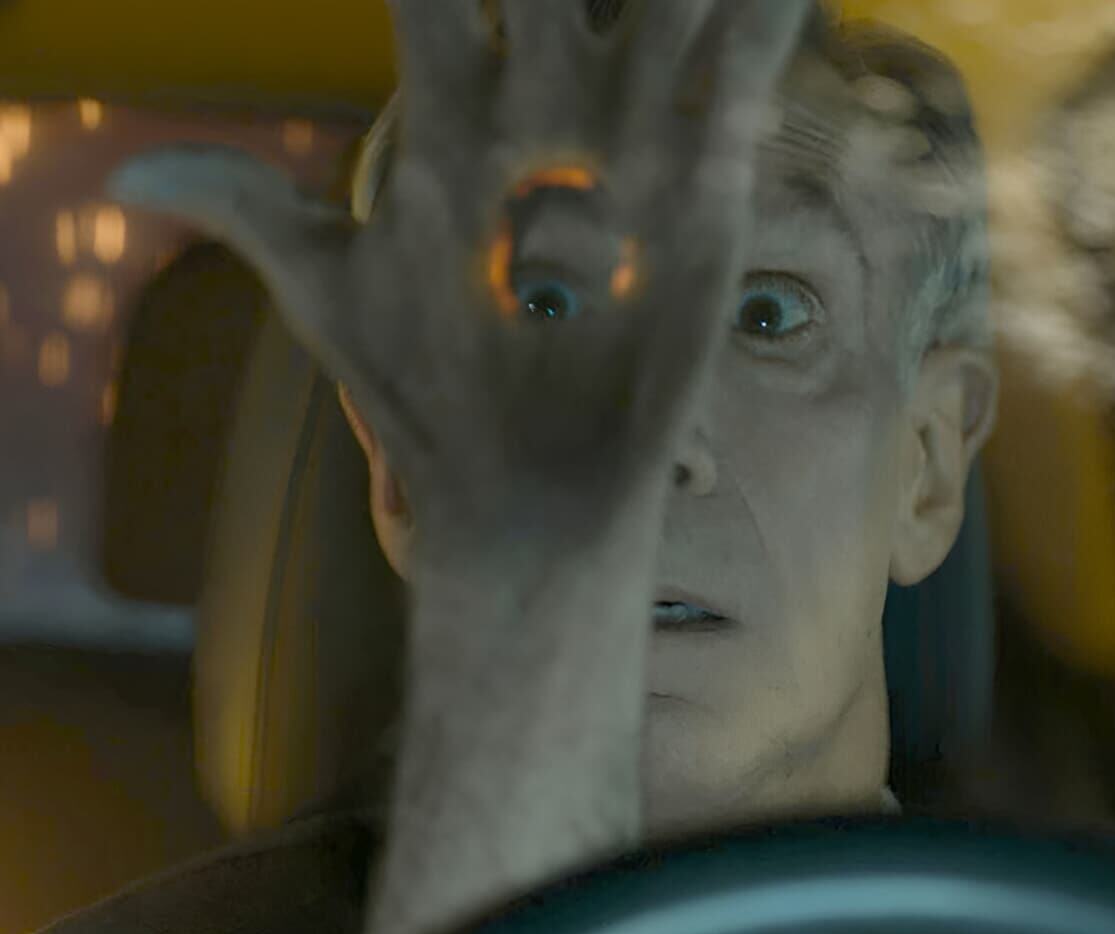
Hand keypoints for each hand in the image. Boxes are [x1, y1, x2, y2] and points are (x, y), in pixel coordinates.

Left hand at [109, 0, 810, 564]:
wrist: (530, 492)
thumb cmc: (427, 390)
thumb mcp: (334, 293)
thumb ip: (259, 211)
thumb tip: (134, 179)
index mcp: (451, 120)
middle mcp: (547, 114)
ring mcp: (632, 148)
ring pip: (661, 16)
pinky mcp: (707, 191)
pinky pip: (744, 82)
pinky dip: (766, 19)